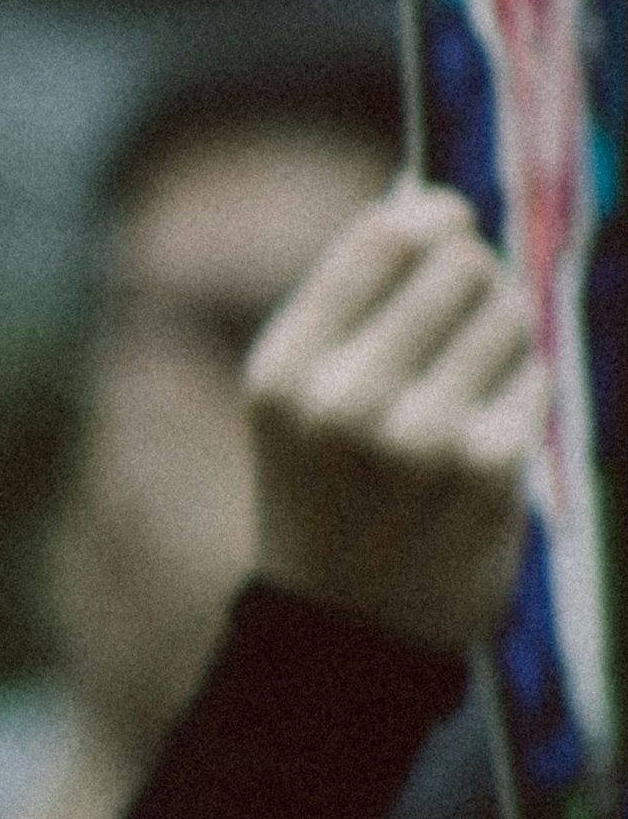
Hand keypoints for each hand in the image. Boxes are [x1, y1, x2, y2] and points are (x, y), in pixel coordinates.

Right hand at [246, 184, 550, 657]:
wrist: (347, 623)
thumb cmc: (327, 489)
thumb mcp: (298, 397)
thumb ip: (350, 300)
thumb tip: (425, 195)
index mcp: (282, 368)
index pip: (382, 238)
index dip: (433, 216)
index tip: (448, 225)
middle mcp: (341, 397)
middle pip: (458, 264)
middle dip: (475, 277)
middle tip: (464, 315)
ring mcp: (417, 435)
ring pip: (509, 313)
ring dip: (506, 332)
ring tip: (475, 375)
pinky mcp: (486, 468)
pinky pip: (537, 378)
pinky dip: (525, 391)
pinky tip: (491, 427)